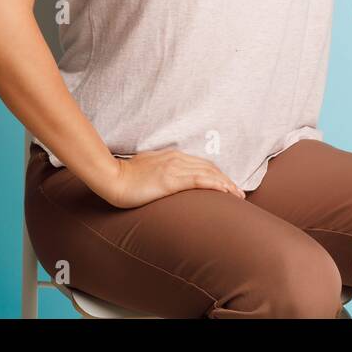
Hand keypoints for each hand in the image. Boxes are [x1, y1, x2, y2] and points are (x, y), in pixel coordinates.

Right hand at [102, 147, 246, 208]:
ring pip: (208, 173)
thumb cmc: (125, 177)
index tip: (228, 185)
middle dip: (226, 180)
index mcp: (171, 156)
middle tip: (239, 193)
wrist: (112, 178)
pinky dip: (215, 184)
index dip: (217, 174)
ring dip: (226, 183)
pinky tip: (225, 191)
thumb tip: (168, 181)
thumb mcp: (147, 170)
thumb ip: (161, 171)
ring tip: (237, 195)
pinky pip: (199, 180)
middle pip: (209, 168)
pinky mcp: (171, 179)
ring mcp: (174, 167)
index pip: (201, 164)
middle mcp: (176, 159)